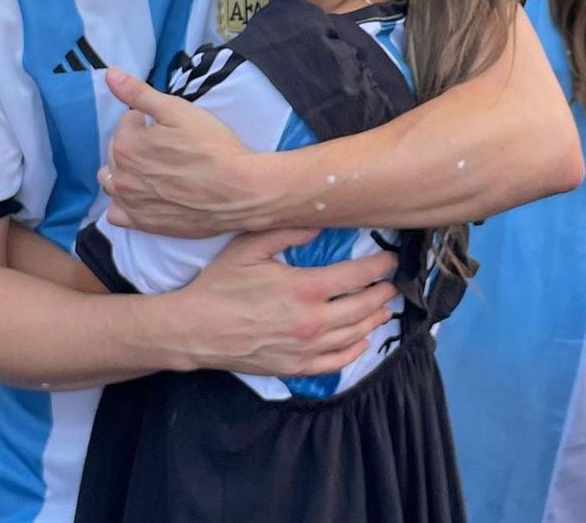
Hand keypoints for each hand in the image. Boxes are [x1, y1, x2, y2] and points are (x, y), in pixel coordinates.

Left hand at [100, 67, 257, 236]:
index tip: (166, 124)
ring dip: (123, 171)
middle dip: (134, 143)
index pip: (125, 123)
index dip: (145, 119)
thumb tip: (109, 74)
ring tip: (150, 167)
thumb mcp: (175, 109)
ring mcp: (131, 204)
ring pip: (111, 182)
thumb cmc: (211, 147)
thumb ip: (138, 92)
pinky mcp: (143, 224)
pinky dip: (123, 204)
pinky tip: (141, 195)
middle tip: (163, 144)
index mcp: (126, 146)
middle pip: (117, 152)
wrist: (239, 190)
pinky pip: (116, 214)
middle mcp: (121, 177)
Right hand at [174, 228, 396, 376]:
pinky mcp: (297, 367)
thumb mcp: (249, 247)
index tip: (389, 260)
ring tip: (384, 308)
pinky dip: (356, 350)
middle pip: (362, 307)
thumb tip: (320, 222)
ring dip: (375, 320)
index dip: (377, 267)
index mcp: (304, 288)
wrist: (198, 329)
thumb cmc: (221, 284)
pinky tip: (362, 340)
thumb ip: (287, 232)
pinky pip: (337, 362)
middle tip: (392, 284)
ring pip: (355, 335)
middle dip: (382, 293)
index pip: (355, 276)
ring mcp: (307, 348)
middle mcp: (313, 321)